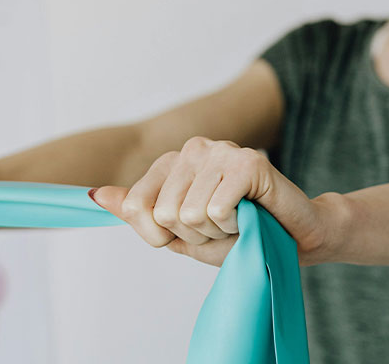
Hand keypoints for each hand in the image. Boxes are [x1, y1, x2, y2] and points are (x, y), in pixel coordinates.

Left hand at [90, 137, 335, 266]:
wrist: (294, 239)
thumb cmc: (237, 236)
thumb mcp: (179, 234)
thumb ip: (139, 214)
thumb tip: (94, 195)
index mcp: (171, 163)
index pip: (135, 207)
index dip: (161, 235)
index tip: (190, 232)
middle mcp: (193, 149)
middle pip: (165, 214)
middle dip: (193, 236)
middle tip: (221, 227)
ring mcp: (221, 151)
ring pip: (190, 215)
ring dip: (217, 232)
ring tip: (237, 221)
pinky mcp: (249, 161)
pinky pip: (217, 209)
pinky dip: (235, 225)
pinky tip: (251, 214)